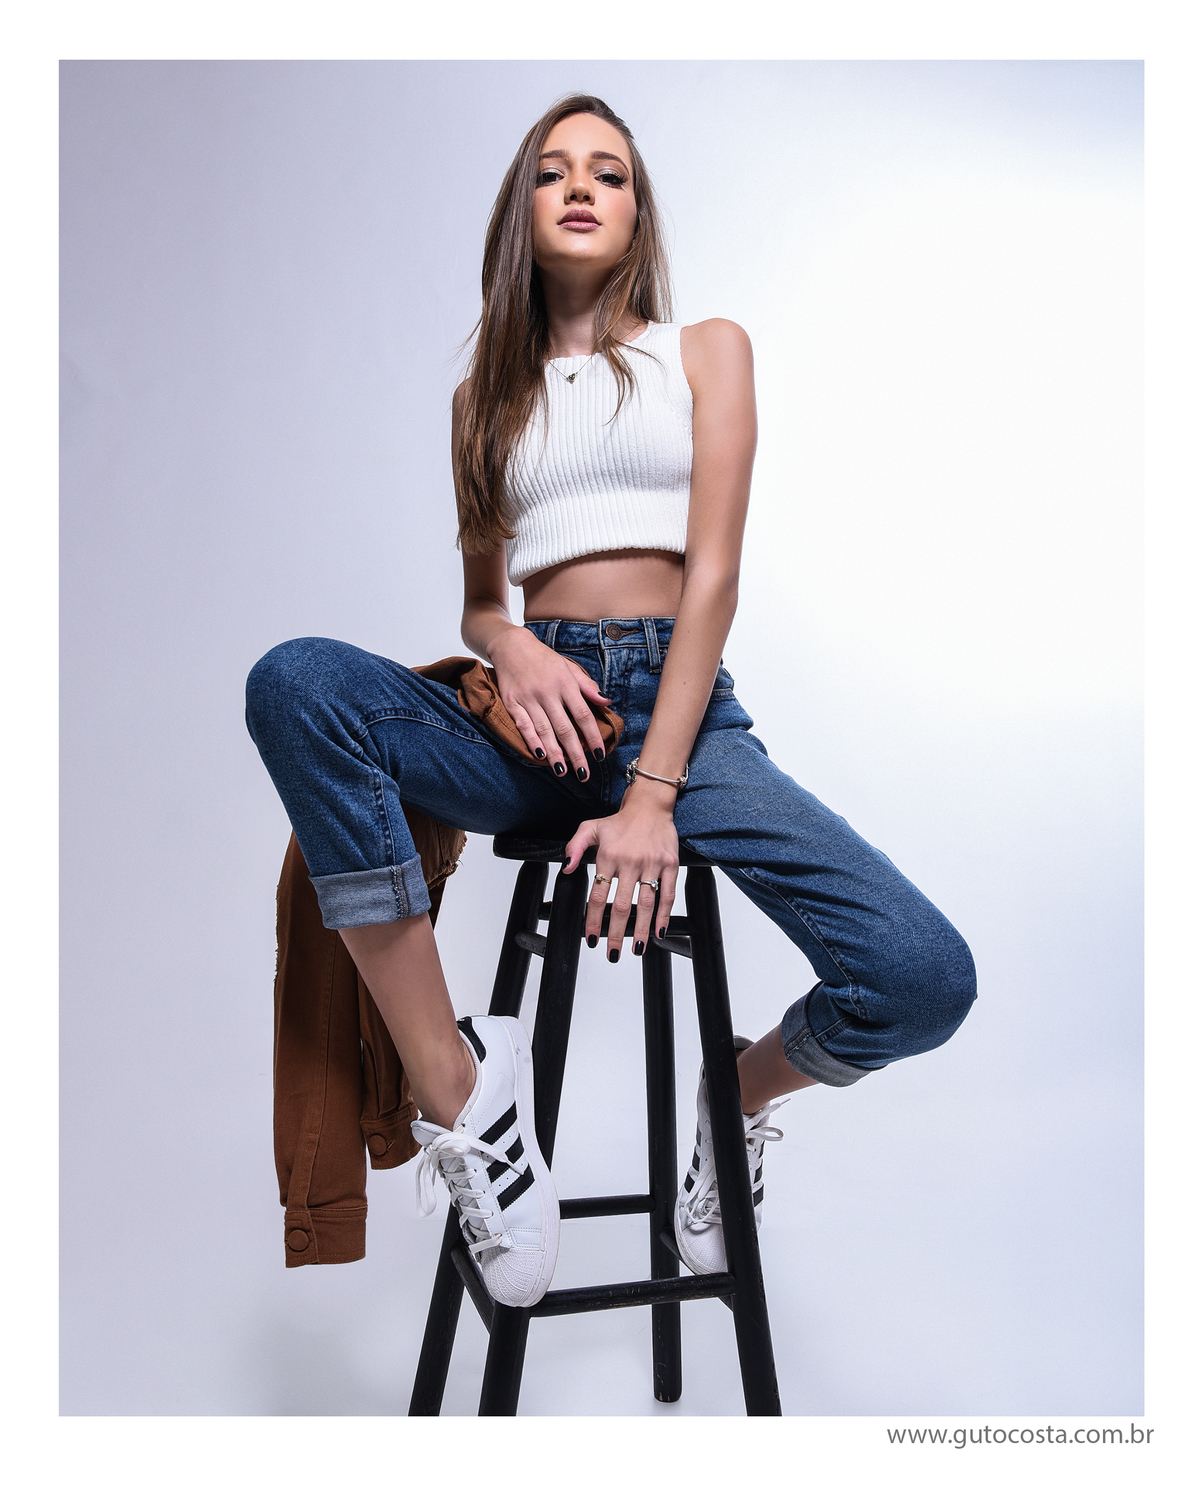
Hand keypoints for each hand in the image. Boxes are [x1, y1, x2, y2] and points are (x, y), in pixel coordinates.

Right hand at [489, 627, 611, 782]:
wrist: (512, 646)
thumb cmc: (544, 659)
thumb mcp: (569, 668)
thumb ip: (587, 686)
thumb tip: (607, 702)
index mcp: (565, 684)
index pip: (583, 715)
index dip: (593, 736)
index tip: (600, 754)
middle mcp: (548, 693)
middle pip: (565, 728)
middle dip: (576, 754)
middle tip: (584, 774)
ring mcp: (528, 698)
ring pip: (544, 730)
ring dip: (554, 753)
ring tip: (563, 771)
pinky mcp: (512, 702)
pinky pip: (523, 725)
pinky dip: (531, 741)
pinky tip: (540, 755)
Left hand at [563, 779, 679, 959]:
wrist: (650, 805)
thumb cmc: (620, 821)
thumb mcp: (590, 827)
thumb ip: (575, 846)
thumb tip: (567, 868)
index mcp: (609, 856)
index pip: (598, 895)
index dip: (594, 919)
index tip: (591, 937)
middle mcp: (631, 862)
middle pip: (622, 905)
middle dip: (616, 933)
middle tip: (613, 953)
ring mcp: (652, 864)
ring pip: (646, 903)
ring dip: (641, 929)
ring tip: (636, 948)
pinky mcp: (670, 864)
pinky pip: (667, 893)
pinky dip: (664, 914)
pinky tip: (659, 930)